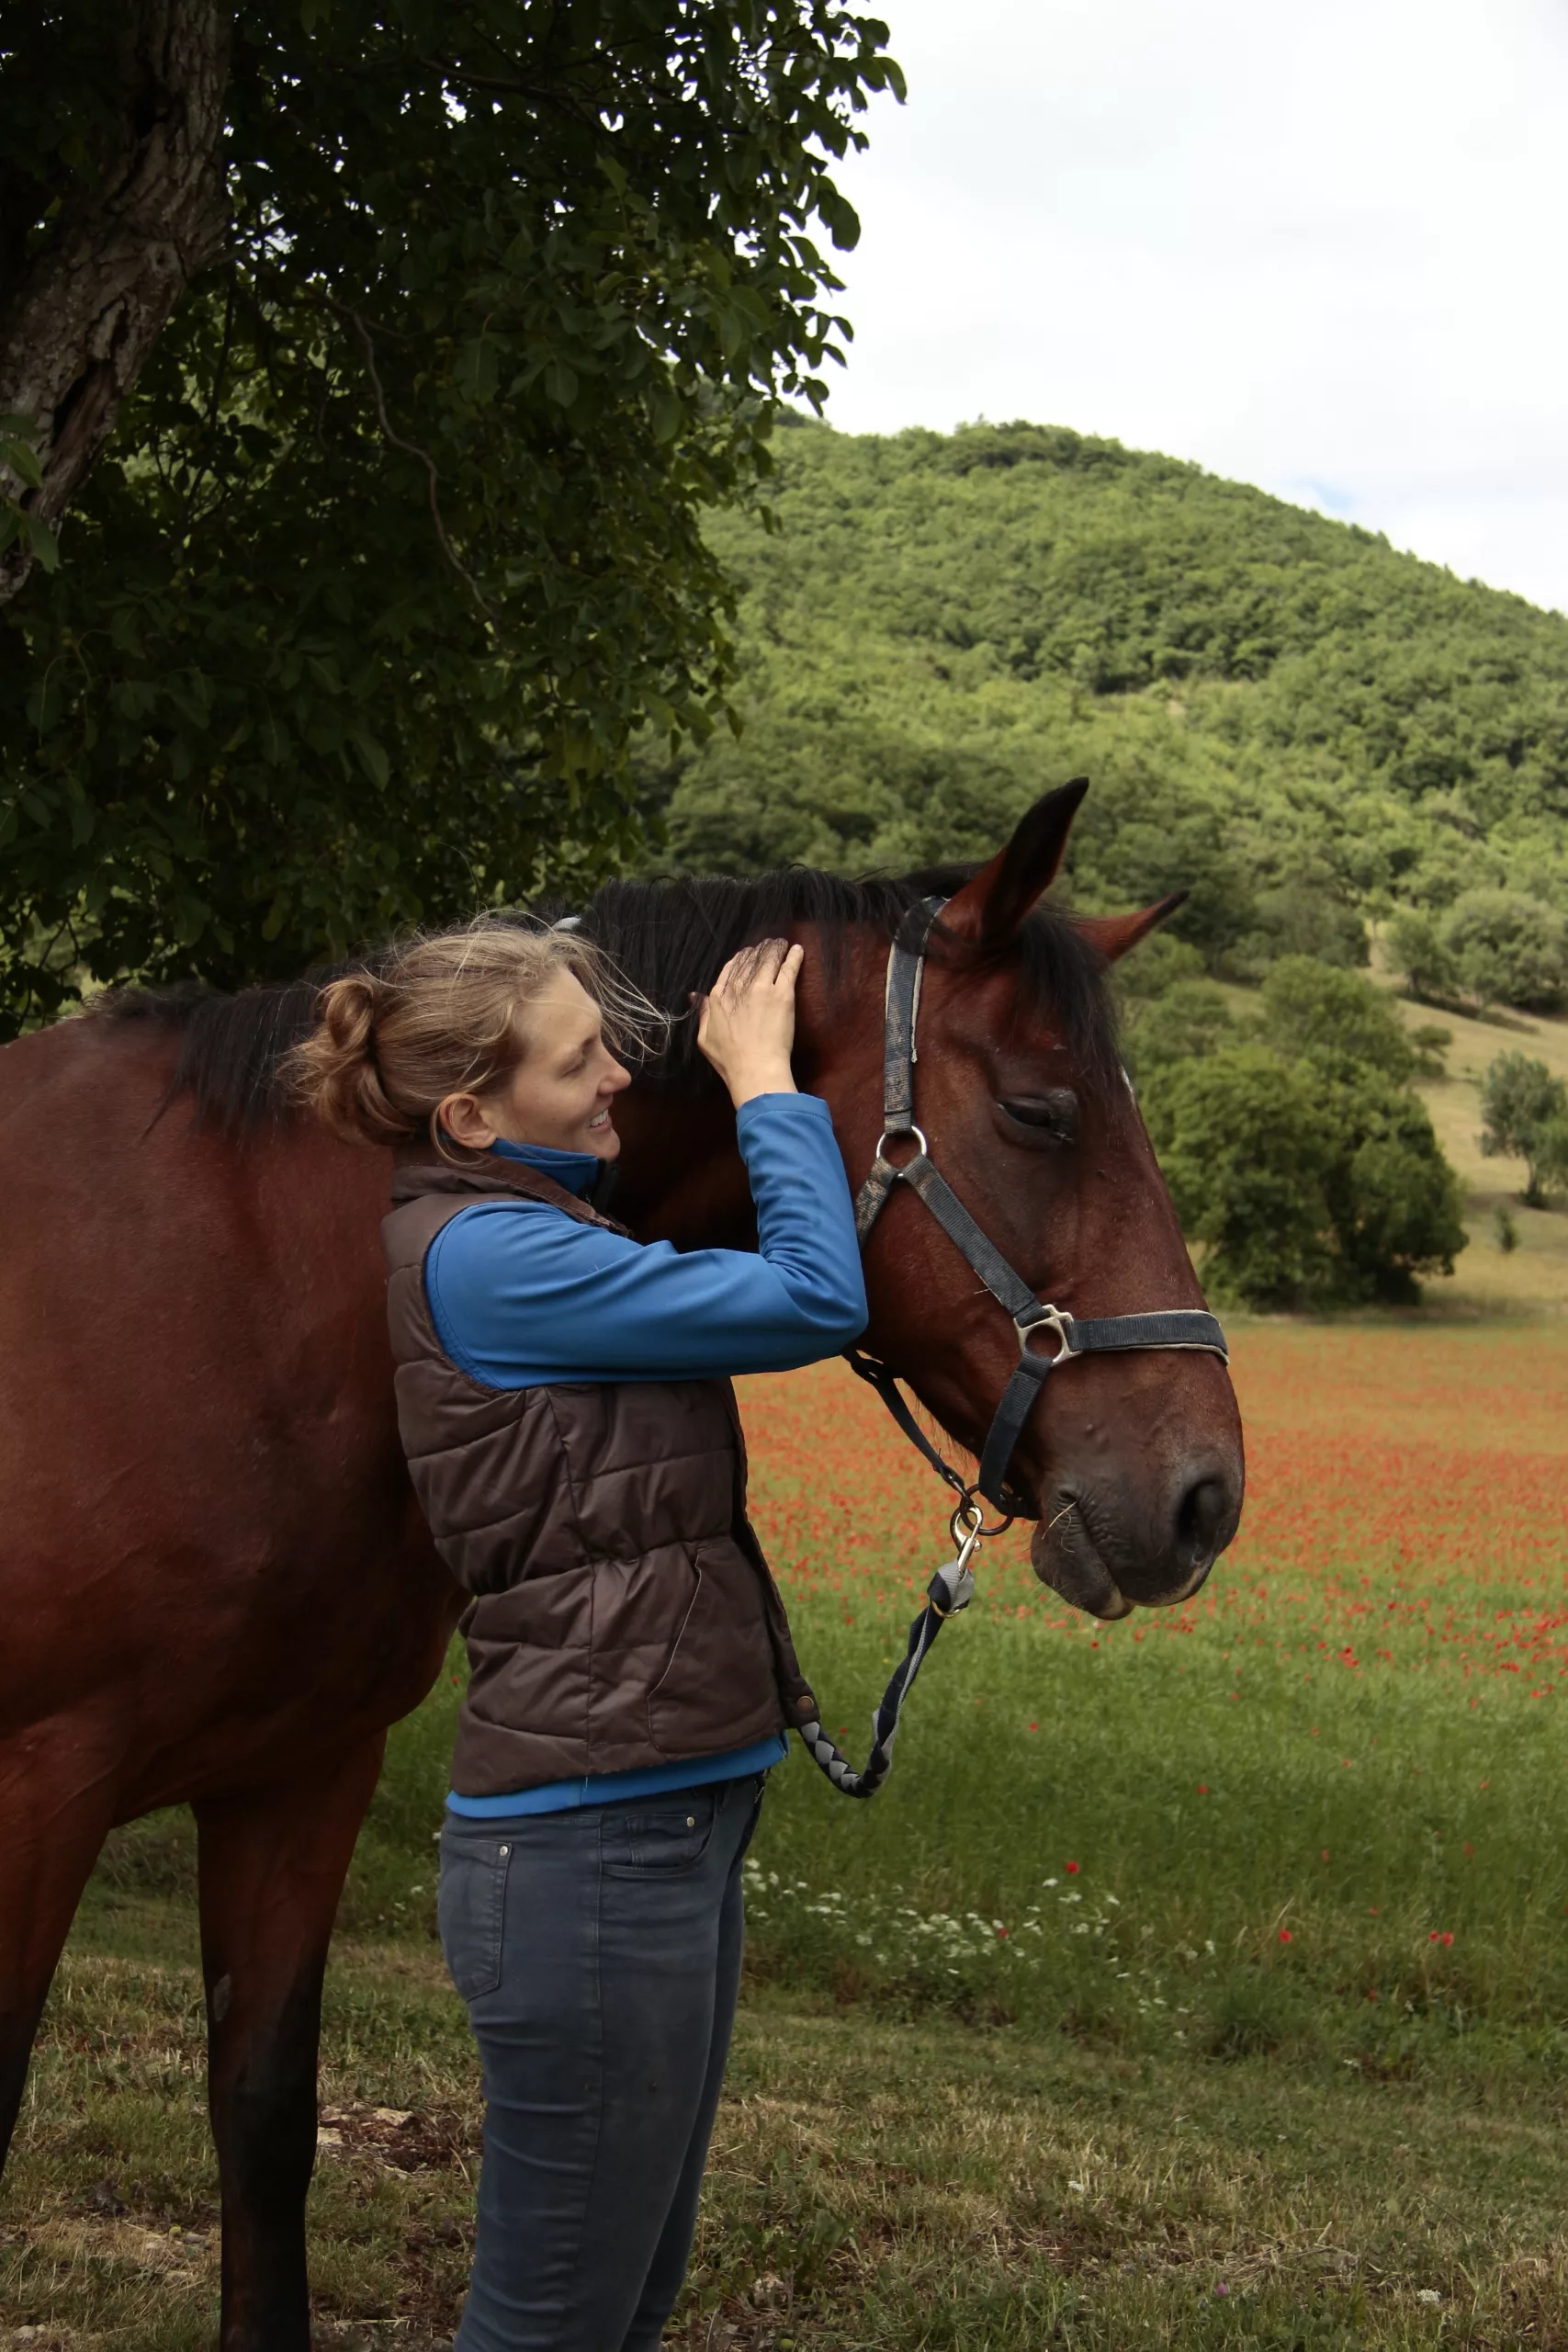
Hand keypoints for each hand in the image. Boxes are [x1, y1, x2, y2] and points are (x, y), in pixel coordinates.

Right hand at [695, 939, 803, 1108]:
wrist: (754, 1067)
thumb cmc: (729, 1060)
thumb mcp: (704, 1038)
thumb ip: (702, 1013)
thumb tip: (695, 996)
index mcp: (719, 997)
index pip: (730, 969)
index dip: (740, 960)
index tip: (747, 954)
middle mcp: (739, 988)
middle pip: (749, 962)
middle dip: (759, 951)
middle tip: (767, 945)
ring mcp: (761, 988)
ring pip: (768, 960)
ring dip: (775, 949)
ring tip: (781, 943)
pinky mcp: (783, 994)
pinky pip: (789, 969)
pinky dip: (794, 957)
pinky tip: (798, 950)